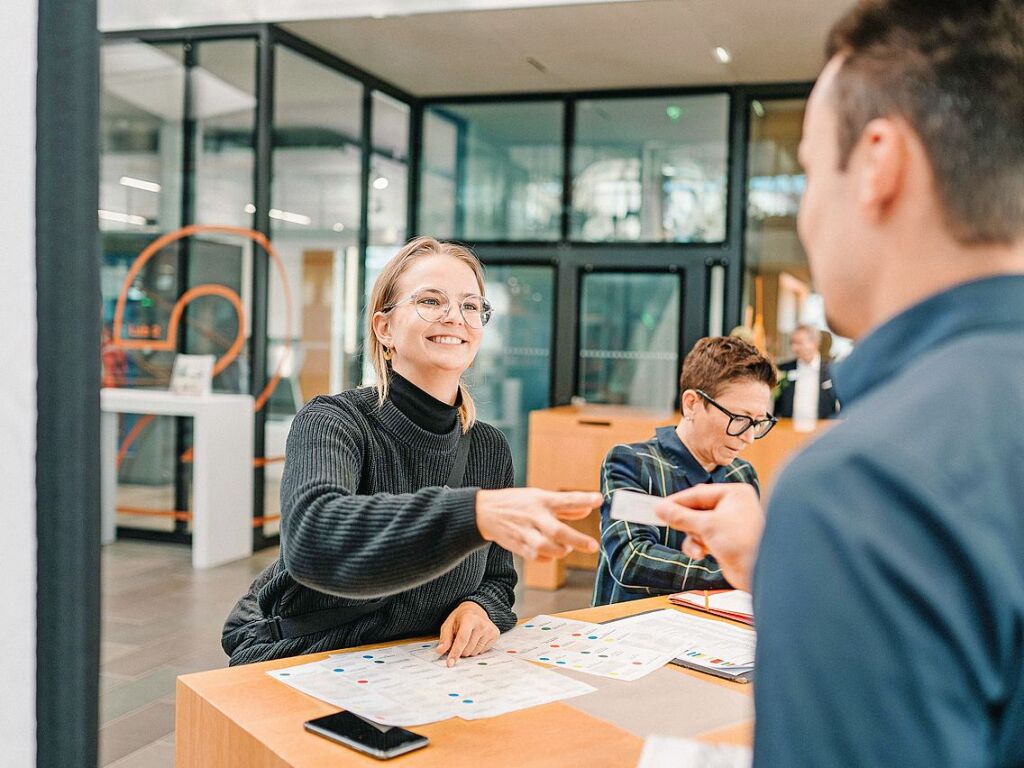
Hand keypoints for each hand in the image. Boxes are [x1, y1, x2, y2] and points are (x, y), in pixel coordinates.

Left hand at [435, 601, 499, 666]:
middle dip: (460, 650)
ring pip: (474, 652)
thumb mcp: (449, 624)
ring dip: (468, 650)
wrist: (475, 609)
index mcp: (469, 619)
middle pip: (467, 649)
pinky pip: (482, 652)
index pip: (462, 639)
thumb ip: (445, 638)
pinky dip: (476, 649)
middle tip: (459, 640)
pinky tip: (476, 639)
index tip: (450, 663)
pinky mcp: (495, 634)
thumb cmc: (460, 618)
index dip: (455, 652)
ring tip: (468, 638)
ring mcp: (490, 629)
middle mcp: (482, 624)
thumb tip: (440, 650)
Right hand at [475, 488, 600, 560]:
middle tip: (593, 545)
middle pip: (558, 531)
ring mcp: (525, 533)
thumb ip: (565, 506)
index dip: (583, 500)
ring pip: (547, 548)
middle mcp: (534, 517)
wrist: (485, 512)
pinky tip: (550, 552)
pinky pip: (537, 557)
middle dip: (577, 540)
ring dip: (561, 550)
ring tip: (566, 547)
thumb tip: (588, 509)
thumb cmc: (517, 503)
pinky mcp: (518, 546)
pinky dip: (547, 557)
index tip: (599, 500)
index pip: (566, 499)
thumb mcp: (540, 497)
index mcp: (541, 500)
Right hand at [655, 483, 764, 590]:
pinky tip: (700, 553)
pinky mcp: (727, 541)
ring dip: (693, 537)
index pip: (699, 493)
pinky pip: (705, 538)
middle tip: (666, 522)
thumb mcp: (706, 526)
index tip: (660, 507)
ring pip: (699, 526)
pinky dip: (699, 545)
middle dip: (686, 522)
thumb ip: (681, 516)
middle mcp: (734, 506)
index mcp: (735, 494)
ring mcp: (730, 524)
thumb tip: (660, 508)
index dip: (678, 501)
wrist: (761, 573)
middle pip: (698, 509)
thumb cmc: (743, 543)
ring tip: (695, 547)